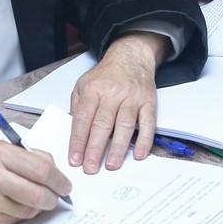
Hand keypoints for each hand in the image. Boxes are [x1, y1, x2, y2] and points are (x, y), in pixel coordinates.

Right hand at [0, 141, 70, 223]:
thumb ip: (27, 156)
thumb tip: (54, 171)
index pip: (40, 169)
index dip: (59, 180)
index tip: (65, 185)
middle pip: (37, 194)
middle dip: (52, 198)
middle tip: (56, 197)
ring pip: (27, 211)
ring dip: (36, 207)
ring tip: (31, 198)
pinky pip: (13, 221)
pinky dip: (19, 214)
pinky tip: (12, 204)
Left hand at [68, 31, 169, 173]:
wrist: (131, 56)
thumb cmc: (106, 74)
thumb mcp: (83, 84)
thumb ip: (77, 106)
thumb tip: (73, 131)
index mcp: (93, 89)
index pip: (83, 118)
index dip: (78, 140)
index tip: (74, 159)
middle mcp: (113, 93)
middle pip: (102, 124)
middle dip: (95, 148)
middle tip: (90, 168)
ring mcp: (132, 97)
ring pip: (124, 125)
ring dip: (118, 147)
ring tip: (111, 164)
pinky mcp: (149, 102)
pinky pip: (148, 123)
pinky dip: (145, 139)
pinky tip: (139, 153)